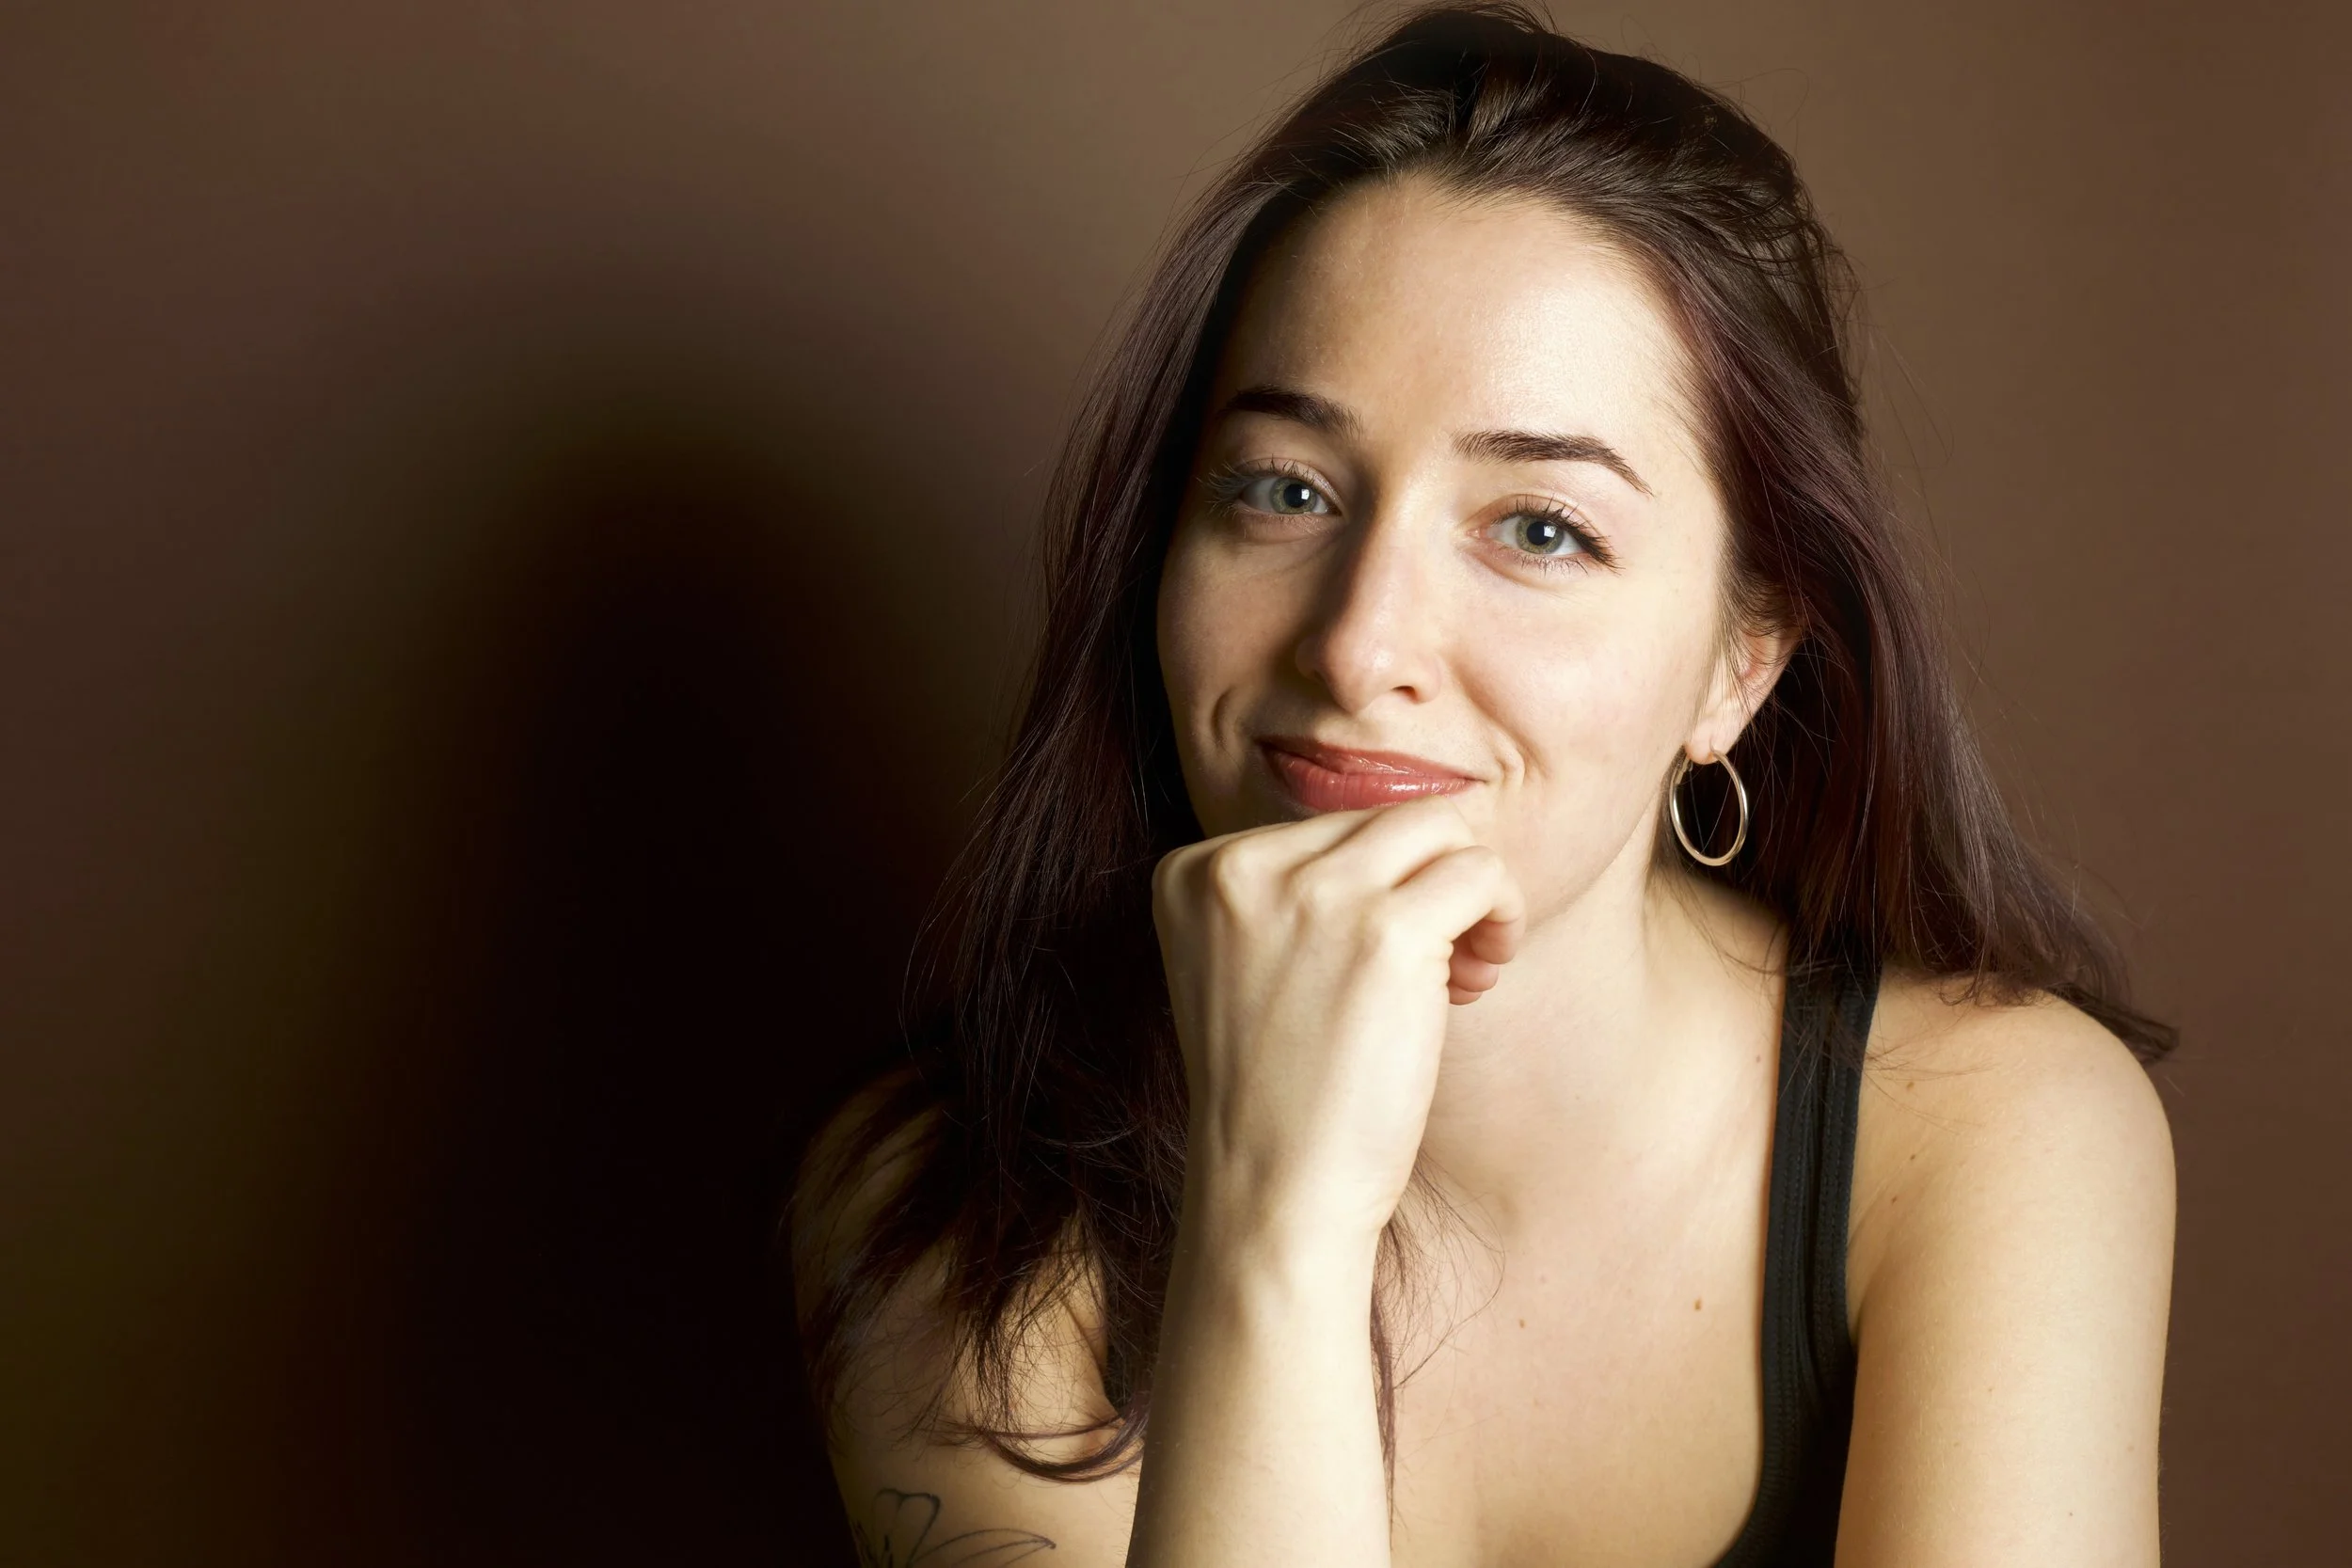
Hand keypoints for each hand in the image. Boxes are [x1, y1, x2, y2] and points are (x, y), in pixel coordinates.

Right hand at [1150, 794, 1525, 1244]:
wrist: (1274, 1192)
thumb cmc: (1277, 1095)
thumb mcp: (1247, 967)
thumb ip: (1292, 896)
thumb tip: (1414, 833)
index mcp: (1191, 870)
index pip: (1320, 828)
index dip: (1373, 888)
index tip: (1382, 965)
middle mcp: (1241, 865)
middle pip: (1382, 817)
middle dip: (1426, 884)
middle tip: (1445, 969)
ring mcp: (1313, 892)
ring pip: (1438, 826)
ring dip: (1472, 890)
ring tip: (1470, 968)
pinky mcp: (1386, 930)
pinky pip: (1479, 871)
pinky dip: (1501, 914)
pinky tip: (1482, 977)